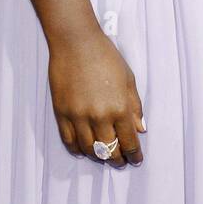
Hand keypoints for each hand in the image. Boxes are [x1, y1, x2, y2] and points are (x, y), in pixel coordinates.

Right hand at [48, 26, 145, 167]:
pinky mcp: (61, 112)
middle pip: (109, 150)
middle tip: (120, 161)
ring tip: (103, 156)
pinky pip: (69, 141)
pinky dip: (77, 150)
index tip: (136, 159)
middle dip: (117, 160)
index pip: (129, 142)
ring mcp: (78, 116)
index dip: (134, 155)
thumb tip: (140, 129)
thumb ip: (135, 106)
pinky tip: (83, 150)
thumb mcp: (128, 79)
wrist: (75, 41)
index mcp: (119, 108)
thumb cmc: (105, 56)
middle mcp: (99, 116)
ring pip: (89, 149)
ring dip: (98, 157)